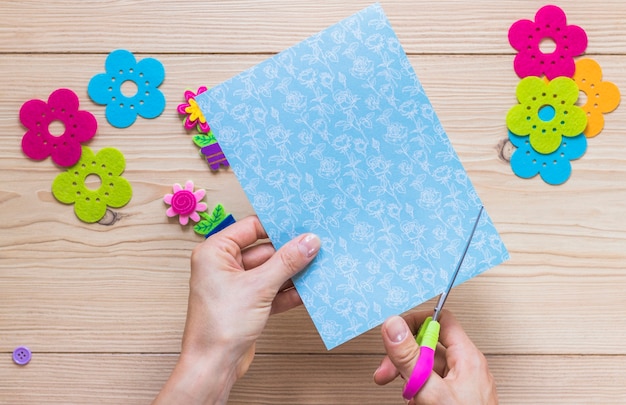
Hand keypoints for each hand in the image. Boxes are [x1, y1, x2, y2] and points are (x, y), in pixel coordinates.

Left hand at [154, 215, 320, 404]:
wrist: (213, 366)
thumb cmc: (220, 325)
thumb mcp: (259, 287)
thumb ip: (286, 262)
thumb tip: (309, 241)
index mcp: (215, 252)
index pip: (251, 228)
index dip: (276, 226)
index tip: (302, 224)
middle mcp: (224, 266)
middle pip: (265, 250)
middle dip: (290, 252)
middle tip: (317, 246)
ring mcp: (237, 286)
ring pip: (271, 271)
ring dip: (293, 272)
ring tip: (319, 266)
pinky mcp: (248, 304)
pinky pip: (272, 290)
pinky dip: (289, 291)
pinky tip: (310, 289)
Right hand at [374, 310, 497, 404]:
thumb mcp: (430, 391)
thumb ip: (410, 357)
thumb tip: (394, 326)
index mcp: (468, 358)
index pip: (442, 320)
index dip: (416, 322)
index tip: (395, 334)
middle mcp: (467, 368)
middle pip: (430, 346)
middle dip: (404, 357)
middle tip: (386, 371)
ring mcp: (462, 386)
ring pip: (428, 368)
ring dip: (409, 378)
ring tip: (403, 395)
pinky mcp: (456, 400)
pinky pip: (432, 386)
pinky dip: (418, 393)